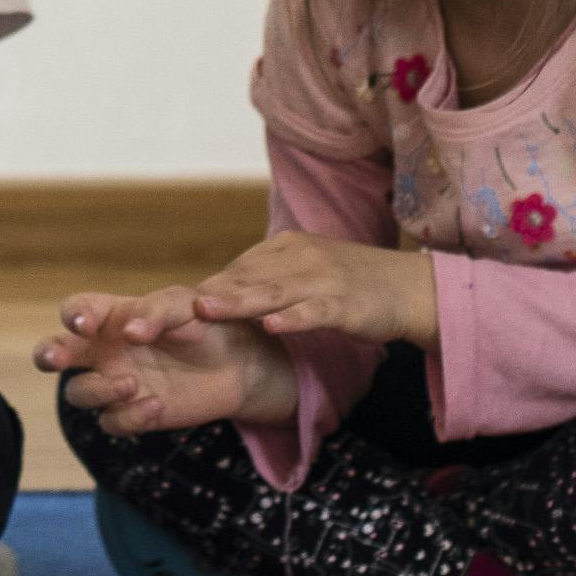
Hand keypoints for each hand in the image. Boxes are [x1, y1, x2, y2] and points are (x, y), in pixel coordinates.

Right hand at [33, 291, 296, 435]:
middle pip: (56, 352)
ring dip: (98, 389)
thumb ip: (156, 312)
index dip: (73, 315)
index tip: (84, 324)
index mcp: (111, 316)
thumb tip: (127, 332)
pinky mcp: (133, 414)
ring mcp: (115, 382)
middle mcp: (104, 349)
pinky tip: (156, 405)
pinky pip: (112, 421)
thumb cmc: (207, 324)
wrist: (237, 364)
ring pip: (79, 393)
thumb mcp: (186, 306)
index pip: (78, 310)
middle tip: (56, 359)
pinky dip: (129, 416)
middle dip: (48, 354)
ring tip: (132, 383)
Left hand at [189, 232, 432, 346]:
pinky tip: (273, 327)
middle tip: (167, 311)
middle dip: (204, 296)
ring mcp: (323, 280)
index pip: (236, 270)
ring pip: (272, 292)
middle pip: (244, 279)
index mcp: (284, 249)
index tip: (165, 310)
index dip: (202, 290)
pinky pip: (316, 311)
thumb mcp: (304, 273)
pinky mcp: (346, 303)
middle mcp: (299, 259)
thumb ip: (266, 280)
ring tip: (205, 309)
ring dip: (237, 301)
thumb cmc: (351, 283)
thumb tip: (220, 293)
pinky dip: (294, 318)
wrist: (409, 287)